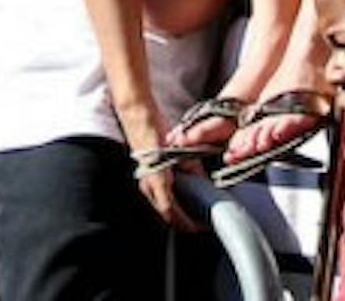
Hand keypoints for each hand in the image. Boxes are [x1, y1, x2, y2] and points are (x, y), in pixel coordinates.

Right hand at [121, 103, 198, 232]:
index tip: (200, 226)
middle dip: (183, 222)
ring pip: (162, 208)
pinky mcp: (145, 178)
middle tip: (200, 222)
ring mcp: (144, 183)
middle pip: (166, 215)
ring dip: (177, 213)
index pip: (171, 212)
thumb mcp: (182, 152)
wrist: (139, 118)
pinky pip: (159, 198)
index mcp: (157, 181)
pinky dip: (172, 203)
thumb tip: (205, 184)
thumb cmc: (157, 131)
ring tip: (194, 212)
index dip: (186, 223)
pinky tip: (183, 197)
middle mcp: (147, 186)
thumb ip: (194, 171)